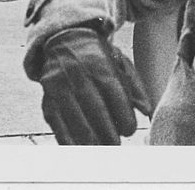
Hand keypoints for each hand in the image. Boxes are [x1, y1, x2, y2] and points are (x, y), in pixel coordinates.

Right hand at [36, 27, 151, 144]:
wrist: (64, 43)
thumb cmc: (99, 58)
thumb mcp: (120, 62)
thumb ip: (135, 86)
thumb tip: (147, 110)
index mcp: (99, 62)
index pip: (113, 90)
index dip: (122, 112)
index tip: (130, 130)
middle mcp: (78, 73)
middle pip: (93, 105)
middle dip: (106, 129)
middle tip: (116, 145)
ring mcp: (59, 86)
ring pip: (73, 116)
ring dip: (87, 138)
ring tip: (100, 150)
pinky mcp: (47, 99)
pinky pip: (56, 122)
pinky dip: (66, 138)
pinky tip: (78, 149)